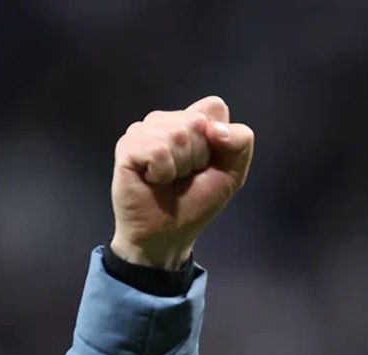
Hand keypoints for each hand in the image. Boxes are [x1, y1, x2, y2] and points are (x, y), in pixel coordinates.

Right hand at [109, 95, 254, 269]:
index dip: (220, 139)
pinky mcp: (127, 146)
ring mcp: (143, 130)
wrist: (168, 234)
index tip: (208, 163)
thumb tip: (215, 128)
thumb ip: (240, 142)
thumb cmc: (196, 202)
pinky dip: (163, 172)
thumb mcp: (232, 173)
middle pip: (197, 121)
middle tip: (185, 176)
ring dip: (181, 166)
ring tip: (170, 179)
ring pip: (177, 134)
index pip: (214, 107)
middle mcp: (166, 120)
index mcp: (191, 120)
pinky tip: (153, 180)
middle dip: (199, 156)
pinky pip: (157, 150)